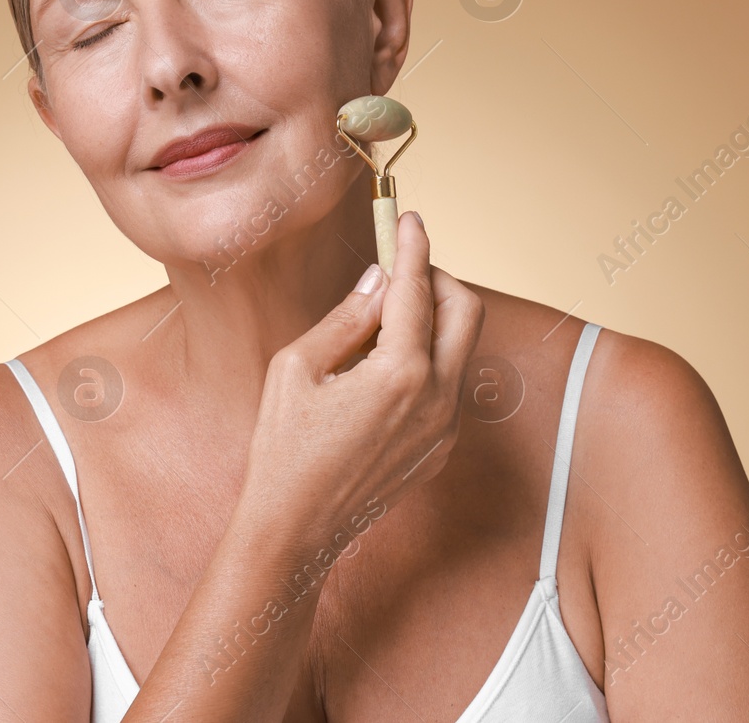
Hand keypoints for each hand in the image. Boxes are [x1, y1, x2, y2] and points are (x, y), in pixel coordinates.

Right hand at [246, 212, 485, 550]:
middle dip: (437, 279)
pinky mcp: (440, 447)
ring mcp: (445, 427)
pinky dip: (426, 359)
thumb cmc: (283, 449)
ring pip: (460, 348)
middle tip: (398, 269)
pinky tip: (380, 366)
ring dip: (432, 320)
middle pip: (466, 311)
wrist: (295, 530)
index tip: (408, 218)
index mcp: (401, 374)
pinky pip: (447, 385)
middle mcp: (437, 399)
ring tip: (379, 319)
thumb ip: (346, 317)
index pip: (418, 290)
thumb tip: (377, 279)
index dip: (412, 246)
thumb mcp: (297, 368)